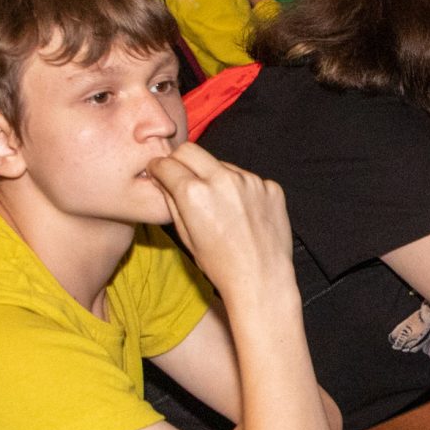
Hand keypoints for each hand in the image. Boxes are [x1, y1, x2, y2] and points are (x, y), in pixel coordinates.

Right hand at [144, 142, 294, 303]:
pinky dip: (241, 189)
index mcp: (194, 193)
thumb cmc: (220, 265)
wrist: (261, 279)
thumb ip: (170, 200)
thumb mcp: (185, 236)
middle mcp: (222, 179)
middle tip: (182, 178)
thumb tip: (162, 178)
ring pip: (221, 164)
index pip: (166, 162)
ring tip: (221, 208)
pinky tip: (243, 213)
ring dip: (214, 177)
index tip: (160, 172)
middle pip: (190, 150)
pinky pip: (247, 178)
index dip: (158, 168)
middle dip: (180, 161)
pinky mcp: (270, 186)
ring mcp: (250, 180)